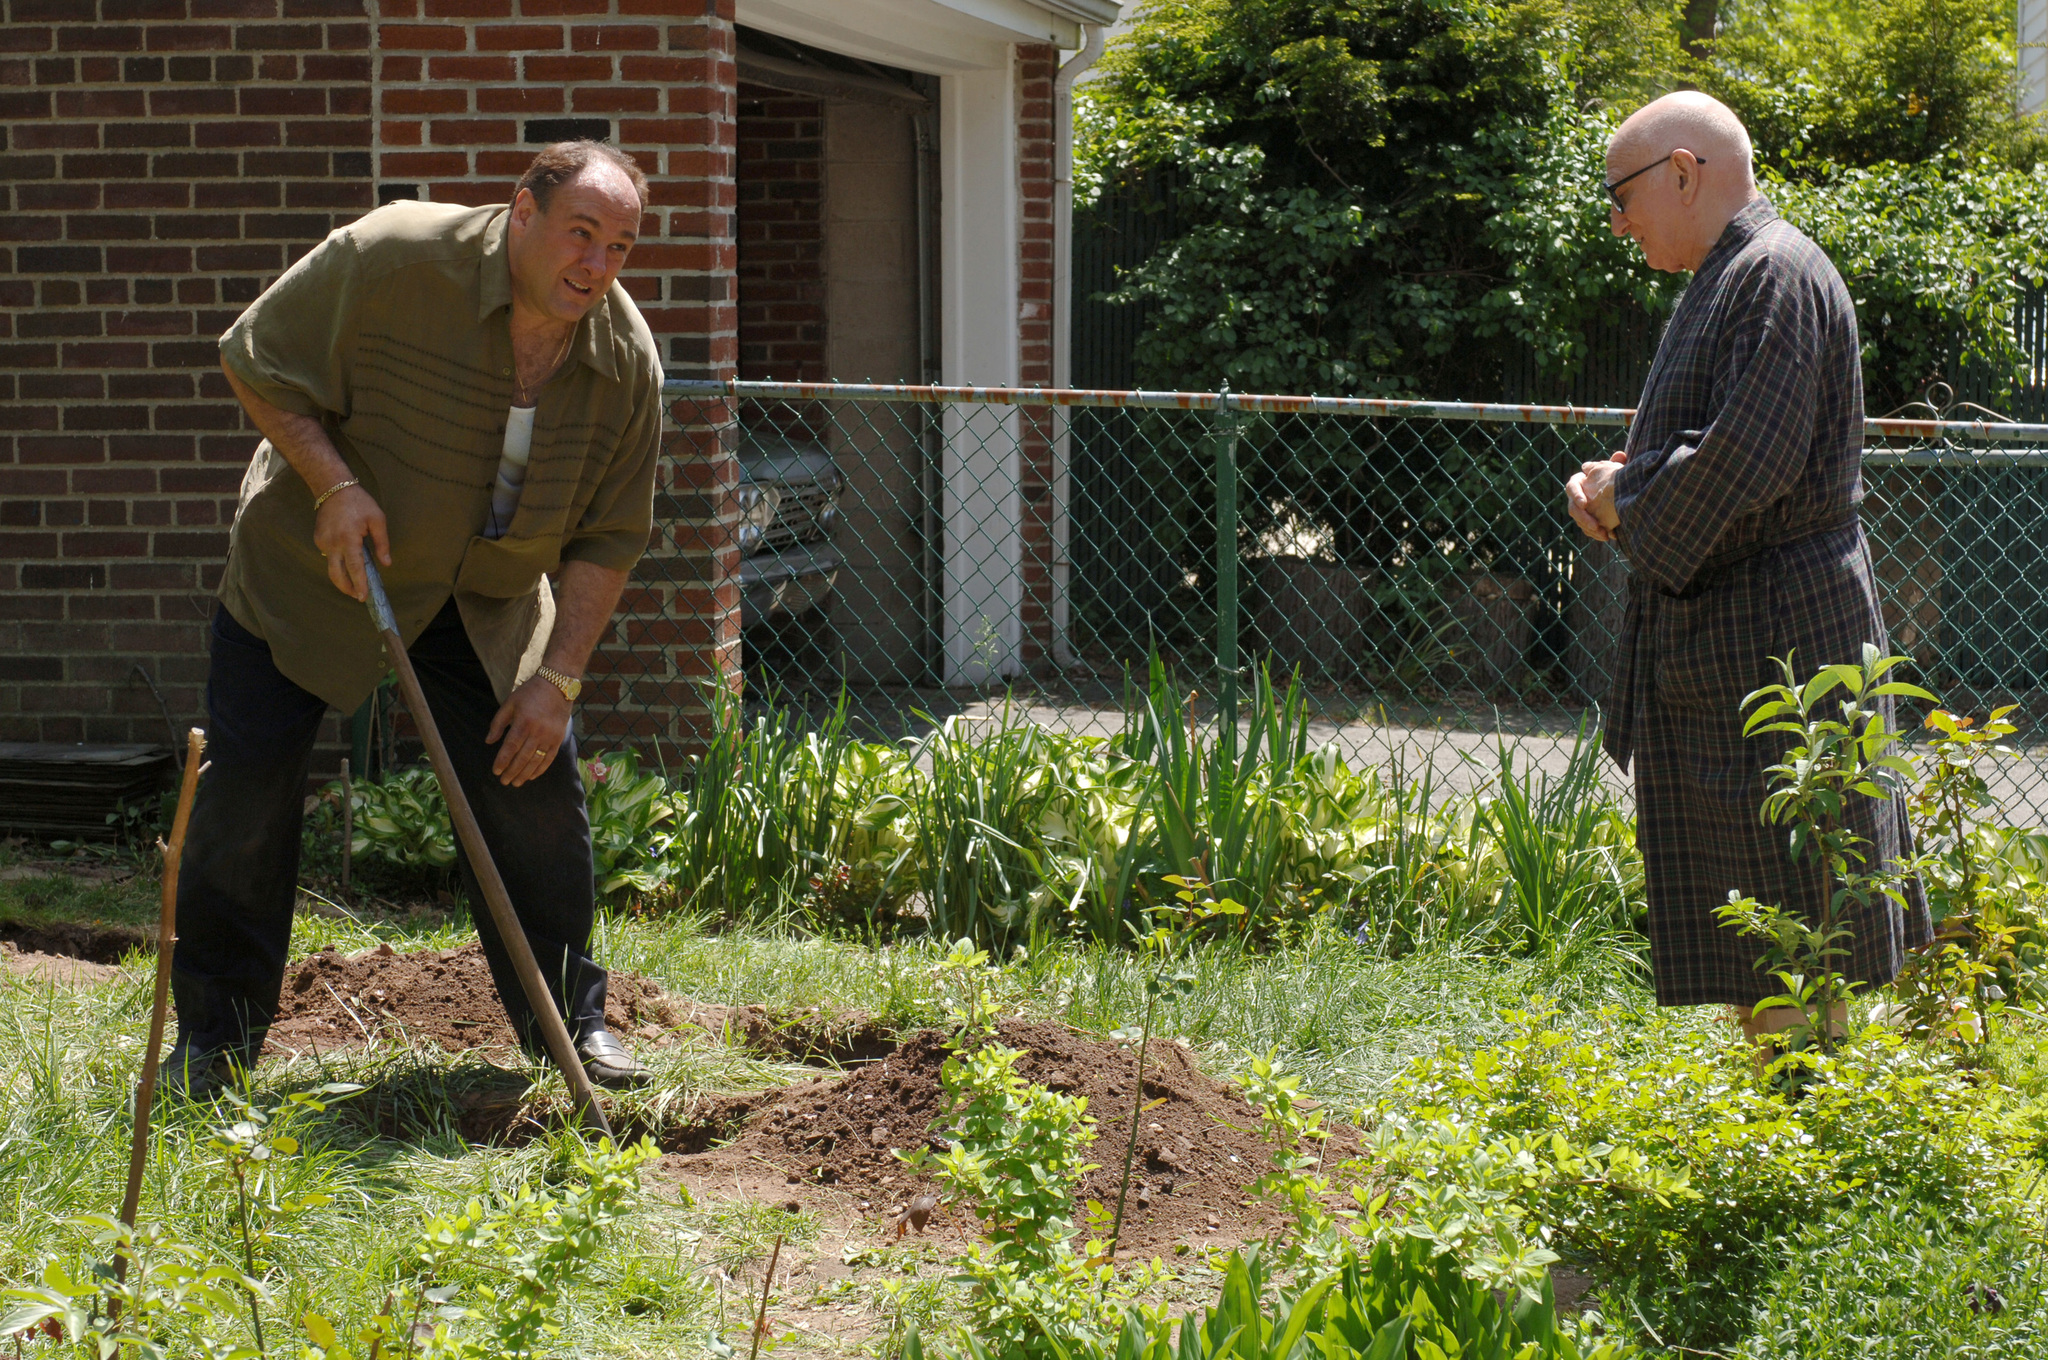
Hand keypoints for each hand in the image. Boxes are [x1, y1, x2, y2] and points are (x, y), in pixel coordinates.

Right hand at [314, 484, 390, 601]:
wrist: (333, 488)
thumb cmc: (359, 502)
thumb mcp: (377, 520)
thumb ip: (382, 544)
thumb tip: (386, 564)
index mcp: (349, 539)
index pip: (354, 568)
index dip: (359, 584)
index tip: (362, 597)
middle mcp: (332, 543)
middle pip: (336, 574)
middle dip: (346, 588)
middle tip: (357, 596)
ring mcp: (322, 542)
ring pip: (331, 567)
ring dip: (342, 577)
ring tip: (354, 583)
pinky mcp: (318, 540)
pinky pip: (328, 556)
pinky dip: (338, 562)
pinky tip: (347, 560)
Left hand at [486, 676, 572, 786]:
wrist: (557, 686)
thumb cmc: (529, 693)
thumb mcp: (509, 703)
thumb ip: (498, 723)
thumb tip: (489, 742)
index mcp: (523, 722)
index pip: (510, 747)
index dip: (502, 761)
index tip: (496, 771)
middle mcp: (537, 732)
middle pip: (523, 757)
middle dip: (512, 771)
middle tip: (504, 782)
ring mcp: (550, 736)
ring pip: (536, 760)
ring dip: (525, 774)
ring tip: (516, 783)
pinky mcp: (558, 739)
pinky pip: (549, 758)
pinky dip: (540, 769)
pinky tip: (532, 776)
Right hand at [1566, 449, 1626, 541]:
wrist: (1624, 492)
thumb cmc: (1617, 478)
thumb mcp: (1617, 470)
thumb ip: (1618, 463)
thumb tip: (1619, 456)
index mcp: (1580, 481)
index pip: (1572, 486)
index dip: (1576, 495)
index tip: (1585, 504)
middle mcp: (1577, 497)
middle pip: (1573, 509)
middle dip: (1583, 518)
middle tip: (1595, 525)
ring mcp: (1581, 510)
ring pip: (1580, 521)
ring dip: (1590, 528)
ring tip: (1603, 533)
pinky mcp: (1587, 521)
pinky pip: (1587, 529)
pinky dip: (1596, 533)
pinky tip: (1607, 536)